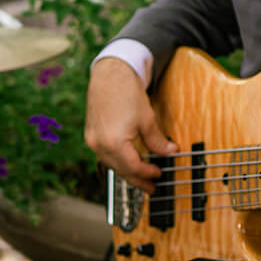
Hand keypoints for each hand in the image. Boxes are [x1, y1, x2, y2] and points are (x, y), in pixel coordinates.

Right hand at [84, 57, 176, 191]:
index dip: (148, 174)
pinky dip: (118, 161)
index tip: (160, 175)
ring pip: (112, 165)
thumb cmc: (127, 92)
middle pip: (121, 171)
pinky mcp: (91, 135)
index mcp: (114, 143)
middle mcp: (99, 145)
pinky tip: (128, 162)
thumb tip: (169, 152)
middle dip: (137, 180)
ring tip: (142, 177)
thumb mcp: (147, 119)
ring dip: (127, 172)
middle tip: (151, 188)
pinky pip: (106, 155)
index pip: (133, 168)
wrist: (110, 73)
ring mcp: (92, 141)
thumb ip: (157, 141)